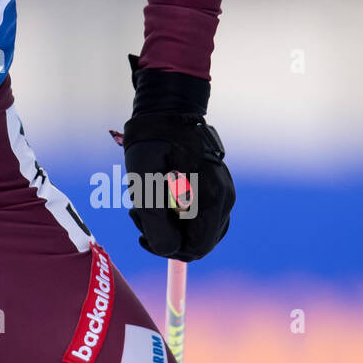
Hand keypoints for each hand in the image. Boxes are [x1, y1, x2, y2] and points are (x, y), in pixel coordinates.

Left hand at [115, 53, 234, 261]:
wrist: (166, 112)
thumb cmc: (152, 144)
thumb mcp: (144, 183)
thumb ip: (156, 221)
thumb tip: (167, 250)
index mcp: (211, 199)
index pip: (196, 248)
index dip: (168, 251)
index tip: (141, 236)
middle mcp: (224, 198)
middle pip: (198, 240)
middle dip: (166, 235)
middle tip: (137, 214)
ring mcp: (223, 192)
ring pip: (197, 228)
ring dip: (169, 224)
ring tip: (143, 204)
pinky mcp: (216, 186)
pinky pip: (198, 213)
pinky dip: (176, 212)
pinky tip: (156, 196)